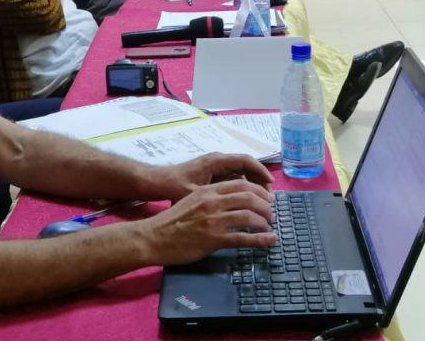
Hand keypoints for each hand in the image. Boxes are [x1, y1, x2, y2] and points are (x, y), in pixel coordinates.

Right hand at [139, 179, 277, 265]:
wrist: (153, 237)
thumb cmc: (171, 220)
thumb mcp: (191, 200)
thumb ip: (210, 197)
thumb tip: (231, 199)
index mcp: (207, 191)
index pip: (240, 184)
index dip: (259, 190)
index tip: (268, 197)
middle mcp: (212, 202)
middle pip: (249, 197)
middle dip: (265, 205)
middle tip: (272, 213)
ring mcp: (213, 221)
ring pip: (249, 216)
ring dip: (264, 221)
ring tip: (269, 226)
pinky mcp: (213, 239)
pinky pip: (243, 238)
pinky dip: (261, 239)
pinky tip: (270, 240)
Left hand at [153, 152, 273, 202]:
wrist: (157, 181)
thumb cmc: (174, 186)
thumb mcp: (196, 193)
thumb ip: (217, 196)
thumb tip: (240, 203)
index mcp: (216, 161)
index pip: (245, 161)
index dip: (261, 172)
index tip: (271, 185)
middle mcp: (218, 160)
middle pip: (246, 166)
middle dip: (260, 179)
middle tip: (270, 197)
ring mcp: (215, 166)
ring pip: (241, 171)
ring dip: (252, 183)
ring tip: (261, 201)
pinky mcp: (212, 173)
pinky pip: (233, 176)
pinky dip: (242, 186)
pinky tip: (246, 201)